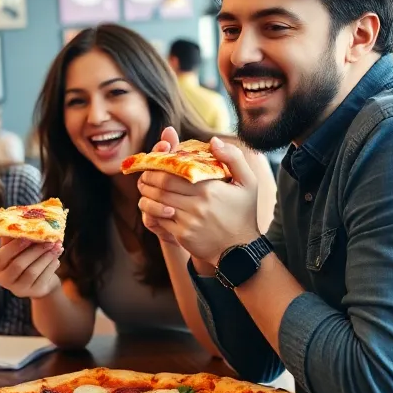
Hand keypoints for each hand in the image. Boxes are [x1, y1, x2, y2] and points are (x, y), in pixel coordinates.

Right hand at [0, 237, 62, 298]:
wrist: (37, 280)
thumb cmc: (26, 258)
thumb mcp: (18, 248)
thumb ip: (16, 236)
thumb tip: (21, 218)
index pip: (1, 256)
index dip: (14, 246)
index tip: (29, 236)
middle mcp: (4, 279)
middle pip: (18, 265)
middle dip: (35, 251)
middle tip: (50, 241)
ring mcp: (18, 288)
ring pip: (32, 272)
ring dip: (46, 258)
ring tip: (57, 247)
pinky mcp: (33, 292)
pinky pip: (43, 279)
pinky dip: (51, 267)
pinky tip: (56, 259)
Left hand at [136, 137, 260, 264]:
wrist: (240, 251)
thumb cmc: (243, 213)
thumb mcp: (248, 182)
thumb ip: (233, 158)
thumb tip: (214, 141)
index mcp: (210, 189)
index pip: (174, 172)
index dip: (159, 165)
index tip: (155, 161)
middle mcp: (197, 205)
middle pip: (161, 186)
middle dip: (148, 177)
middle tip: (144, 173)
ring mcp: (189, 221)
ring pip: (157, 202)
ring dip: (146, 193)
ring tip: (144, 186)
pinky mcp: (182, 235)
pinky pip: (159, 218)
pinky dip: (152, 210)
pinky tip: (152, 204)